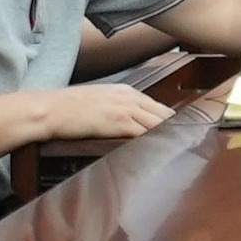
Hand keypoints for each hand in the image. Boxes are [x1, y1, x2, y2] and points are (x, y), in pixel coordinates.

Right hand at [30, 83, 177, 146]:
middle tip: (190, 142)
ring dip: (171, 136)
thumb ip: (116, 107)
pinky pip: (145, 132)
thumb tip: (127, 121)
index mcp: (125, 91)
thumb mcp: (98, 100)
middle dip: (177, 128)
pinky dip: (156, 141)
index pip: (157, 106)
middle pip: (164, 114)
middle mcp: (129, 97)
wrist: (50, 109)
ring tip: (183, 149)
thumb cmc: (67, 107)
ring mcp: (125, 109)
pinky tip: (164, 150)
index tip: (180, 131)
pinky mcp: (119, 122)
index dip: (171, 120)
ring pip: (159, 123)